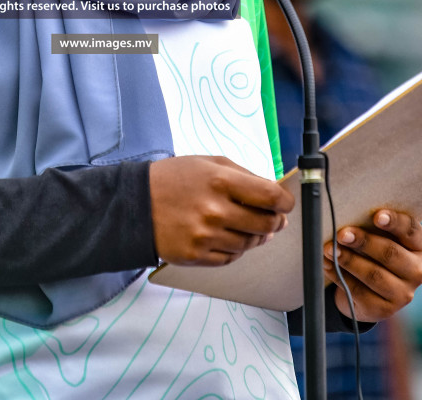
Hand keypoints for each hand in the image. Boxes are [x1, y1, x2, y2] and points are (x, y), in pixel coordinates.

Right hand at [149, 156, 294, 266]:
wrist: (136, 204)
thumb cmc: (175, 179)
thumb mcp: (209, 163)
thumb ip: (244, 176)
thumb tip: (274, 195)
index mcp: (221, 181)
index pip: (271, 197)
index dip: (285, 202)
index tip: (285, 204)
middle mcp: (215, 210)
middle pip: (266, 224)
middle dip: (275, 222)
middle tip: (273, 219)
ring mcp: (206, 236)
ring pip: (250, 244)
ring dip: (255, 237)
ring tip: (246, 226)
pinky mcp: (196, 256)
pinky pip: (231, 258)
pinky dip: (235, 249)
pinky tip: (228, 237)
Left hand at [323, 208, 421, 321]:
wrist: (367, 289)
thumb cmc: (373, 252)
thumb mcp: (379, 237)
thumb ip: (372, 226)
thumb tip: (349, 214)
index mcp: (420, 246)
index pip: (411, 230)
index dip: (394, 222)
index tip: (376, 216)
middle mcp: (417, 271)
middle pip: (391, 253)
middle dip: (364, 242)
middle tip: (342, 234)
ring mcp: (403, 294)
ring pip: (374, 275)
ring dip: (349, 260)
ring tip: (329, 249)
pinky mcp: (384, 310)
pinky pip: (359, 291)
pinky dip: (339, 276)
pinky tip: (327, 264)